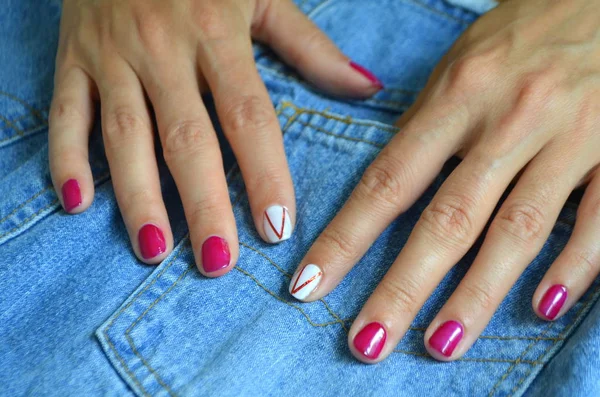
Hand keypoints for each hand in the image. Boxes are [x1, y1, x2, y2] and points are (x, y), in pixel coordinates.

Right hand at [49, 0, 382, 273]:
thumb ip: (310, 47)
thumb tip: (365, 87)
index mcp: (217, 33)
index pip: (247, 116)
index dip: (264, 174)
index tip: (277, 229)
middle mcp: (162, 50)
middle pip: (186, 139)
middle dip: (202, 204)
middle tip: (217, 262)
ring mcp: (111, 55)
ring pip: (123, 135)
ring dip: (136, 197)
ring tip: (155, 250)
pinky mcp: (72, 58)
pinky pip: (65, 112)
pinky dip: (65, 157)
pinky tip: (77, 203)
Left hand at [289, 0, 599, 361]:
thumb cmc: (524, 30)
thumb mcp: (461, 63)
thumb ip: (427, 124)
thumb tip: (391, 183)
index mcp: (458, 95)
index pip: (388, 181)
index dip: (346, 239)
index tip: (311, 285)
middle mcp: (508, 120)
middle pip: (448, 219)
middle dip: (402, 287)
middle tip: (368, 343)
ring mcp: (569, 137)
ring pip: (517, 230)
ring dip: (476, 294)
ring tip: (441, 344)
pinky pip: (599, 218)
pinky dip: (575, 266)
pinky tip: (541, 306)